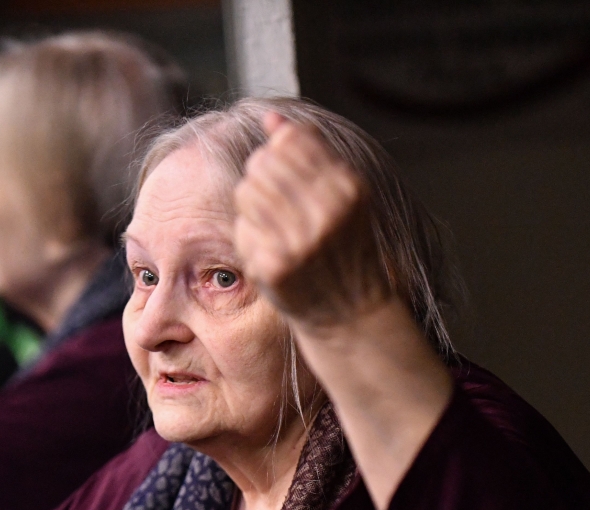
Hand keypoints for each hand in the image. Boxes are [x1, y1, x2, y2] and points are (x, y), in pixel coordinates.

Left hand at [233, 113, 390, 328]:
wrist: (349, 311)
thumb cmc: (344, 246)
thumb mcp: (343, 195)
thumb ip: (309, 153)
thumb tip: (270, 117)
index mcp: (348, 188)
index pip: (289, 141)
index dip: (277, 151)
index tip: (284, 172)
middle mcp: (326, 212)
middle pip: (261, 164)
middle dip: (260, 178)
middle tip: (275, 203)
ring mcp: (298, 241)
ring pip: (245, 192)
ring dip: (252, 206)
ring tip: (273, 225)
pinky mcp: (273, 266)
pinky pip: (241, 229)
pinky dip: (250, 237)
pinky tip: (270, 251)